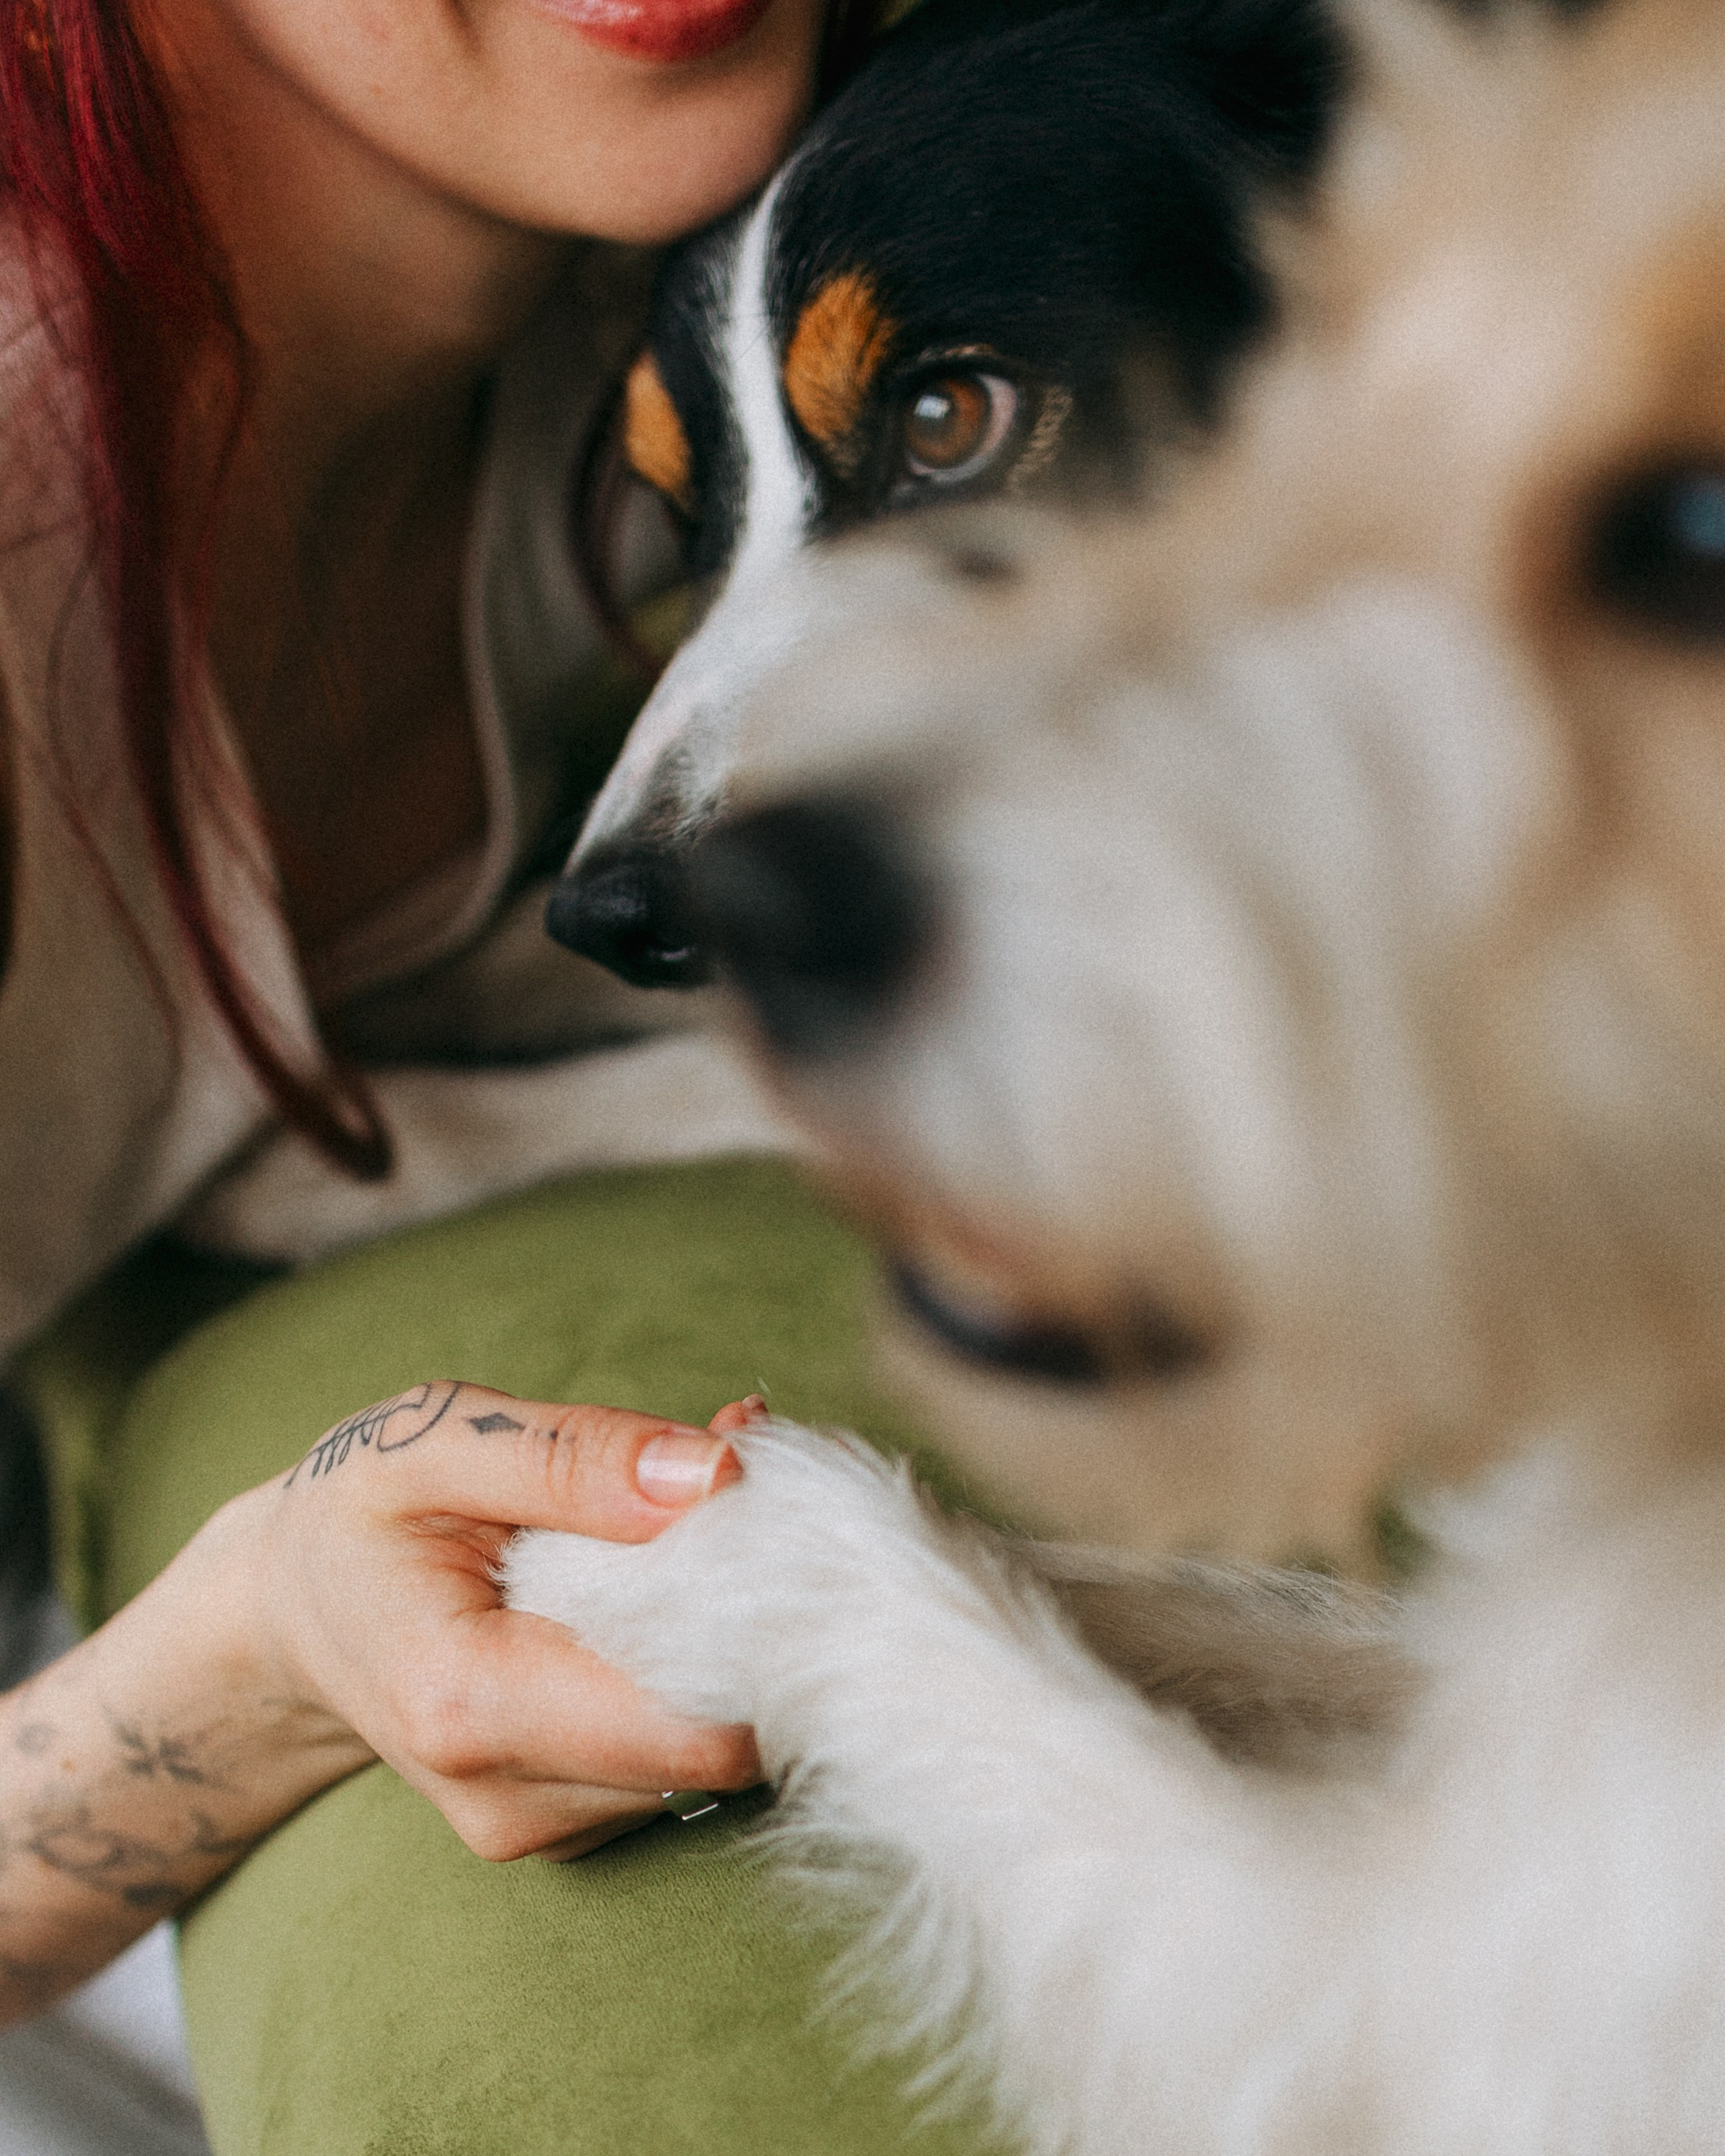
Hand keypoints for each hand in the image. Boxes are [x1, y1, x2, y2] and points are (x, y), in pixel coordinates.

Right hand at [232, 1384, 766, 1861]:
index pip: (693, 1727)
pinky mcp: (569, 1824)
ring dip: (737, 1634)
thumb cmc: (360, 1511)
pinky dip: (699, 1666)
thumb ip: (576, 1455)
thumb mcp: (439, 1439)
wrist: (288, 1613)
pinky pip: (679, 1755)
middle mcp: (507, 1797)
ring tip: (693, 1517)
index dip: (775, 1630)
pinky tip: (662, 1584)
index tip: (785, 1508)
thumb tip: (719, 1474)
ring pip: (714, 1752)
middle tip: (755, 1476)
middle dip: (766, 1614)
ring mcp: (539, 1826)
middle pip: (721, 1743)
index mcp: (467, 1702)